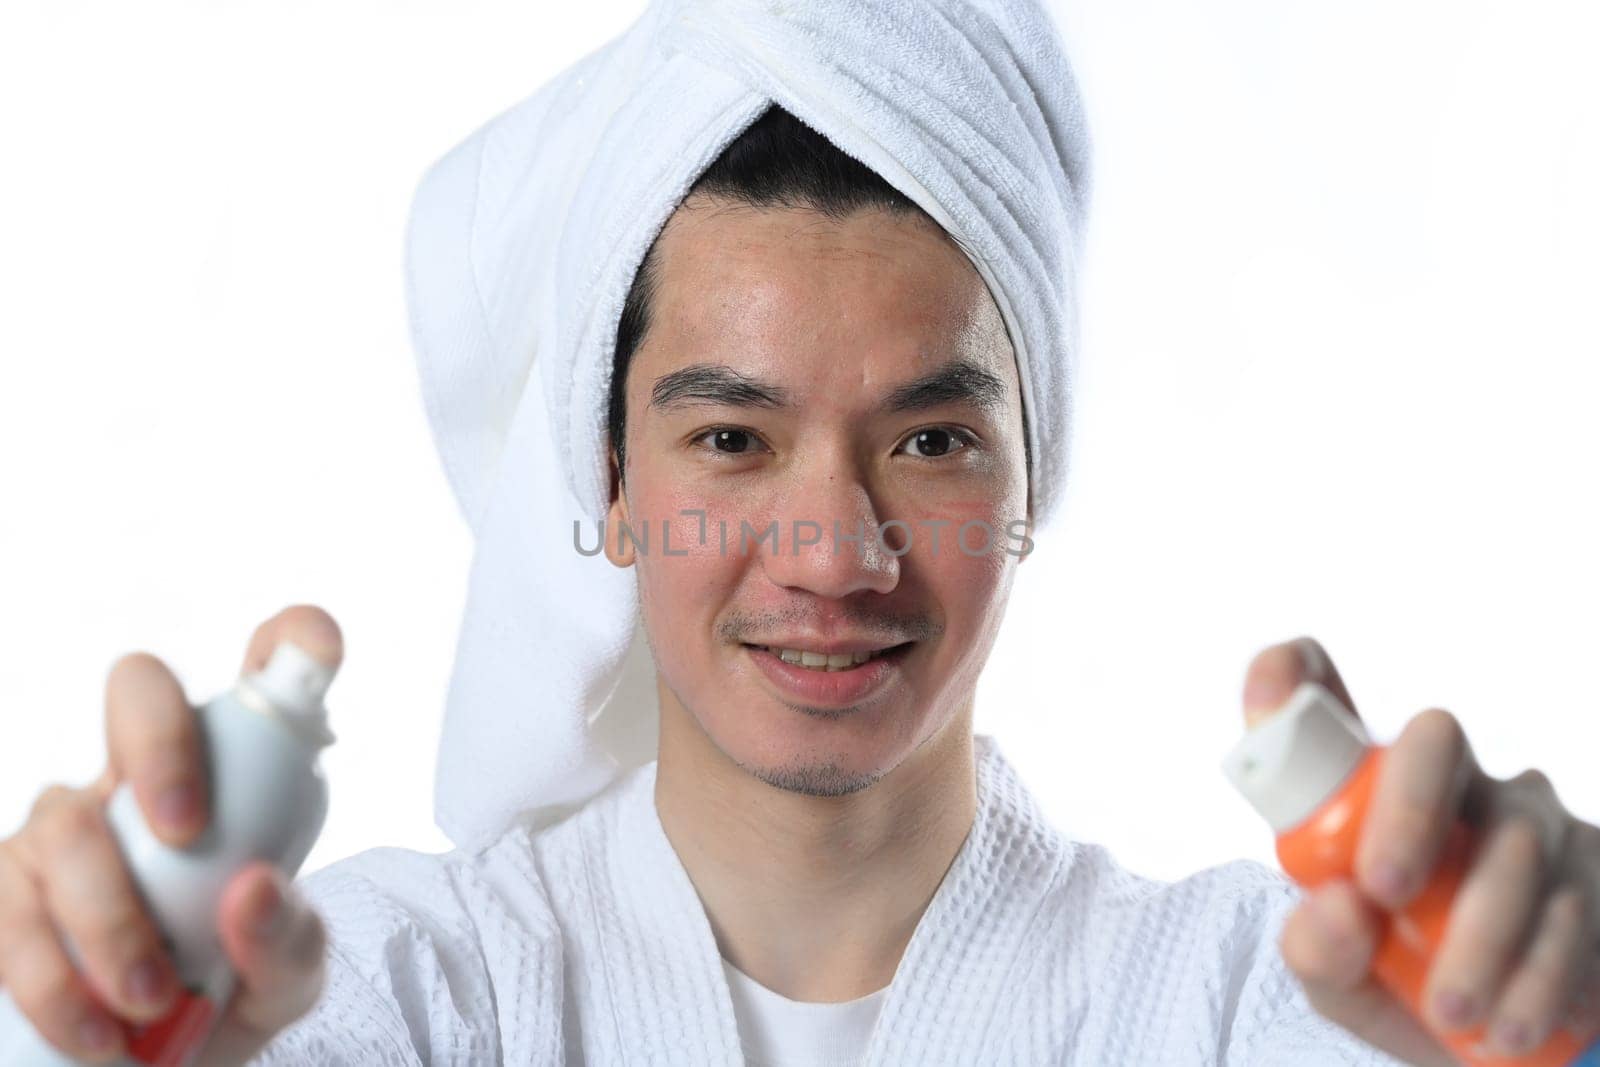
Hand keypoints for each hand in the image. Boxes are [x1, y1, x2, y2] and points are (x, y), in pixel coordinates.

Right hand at [0, 605, 340, 1064]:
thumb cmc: (233, 992)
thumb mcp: (287, 978)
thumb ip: (289, 940)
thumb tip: (251, 889)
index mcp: (234, 775)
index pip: (263, 676)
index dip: (292, 642)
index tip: (317, 648)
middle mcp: (142, 778)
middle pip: (138, 690)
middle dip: (160, 745)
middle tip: (186, 834)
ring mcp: (65, 829)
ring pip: (65, 821)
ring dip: (107, 917)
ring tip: (147, 998)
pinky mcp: (6, 894)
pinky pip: (5, 909)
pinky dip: (50, 978)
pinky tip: (95, 1033)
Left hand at [1247, 637, 1599, 1064]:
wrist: (1498, 1048)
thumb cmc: (1400, 986)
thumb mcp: (1341, 982)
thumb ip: (1317, 949)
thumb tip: (1336, 907)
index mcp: (1363, 791)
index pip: (1322, 703)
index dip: (1290, 682)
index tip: (1273, 689)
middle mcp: (1448, 781)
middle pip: (1435, 739)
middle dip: (1408, 809)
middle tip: (1382, 889)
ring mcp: (1525, 817)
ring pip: (1510, 837)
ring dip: (1479, 931)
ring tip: (1452, 1011)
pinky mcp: (1594, 867)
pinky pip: (1573, 900)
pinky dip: (1539, 971)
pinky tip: (1509, 1024)